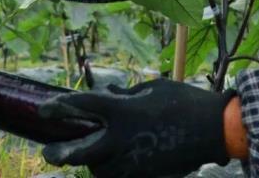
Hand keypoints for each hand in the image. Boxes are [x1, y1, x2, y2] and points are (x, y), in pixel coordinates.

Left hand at [39, 78, 236, 177]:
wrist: (213, 130)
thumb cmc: (184, 102)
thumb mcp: (151, 89)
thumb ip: (124, 96)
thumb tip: (106, 98)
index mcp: (121, 112)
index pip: (80, 107)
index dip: (58, 106)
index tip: (44, 108)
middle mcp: (120, 140)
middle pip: (76, 153)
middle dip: (58, 153)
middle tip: (48, 151)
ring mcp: (131, 163)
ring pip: (96, 169)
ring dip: (89, 162)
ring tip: (90, 154)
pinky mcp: (143, 176)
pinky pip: (117, 176)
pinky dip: (112, 170)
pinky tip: (115, 162)